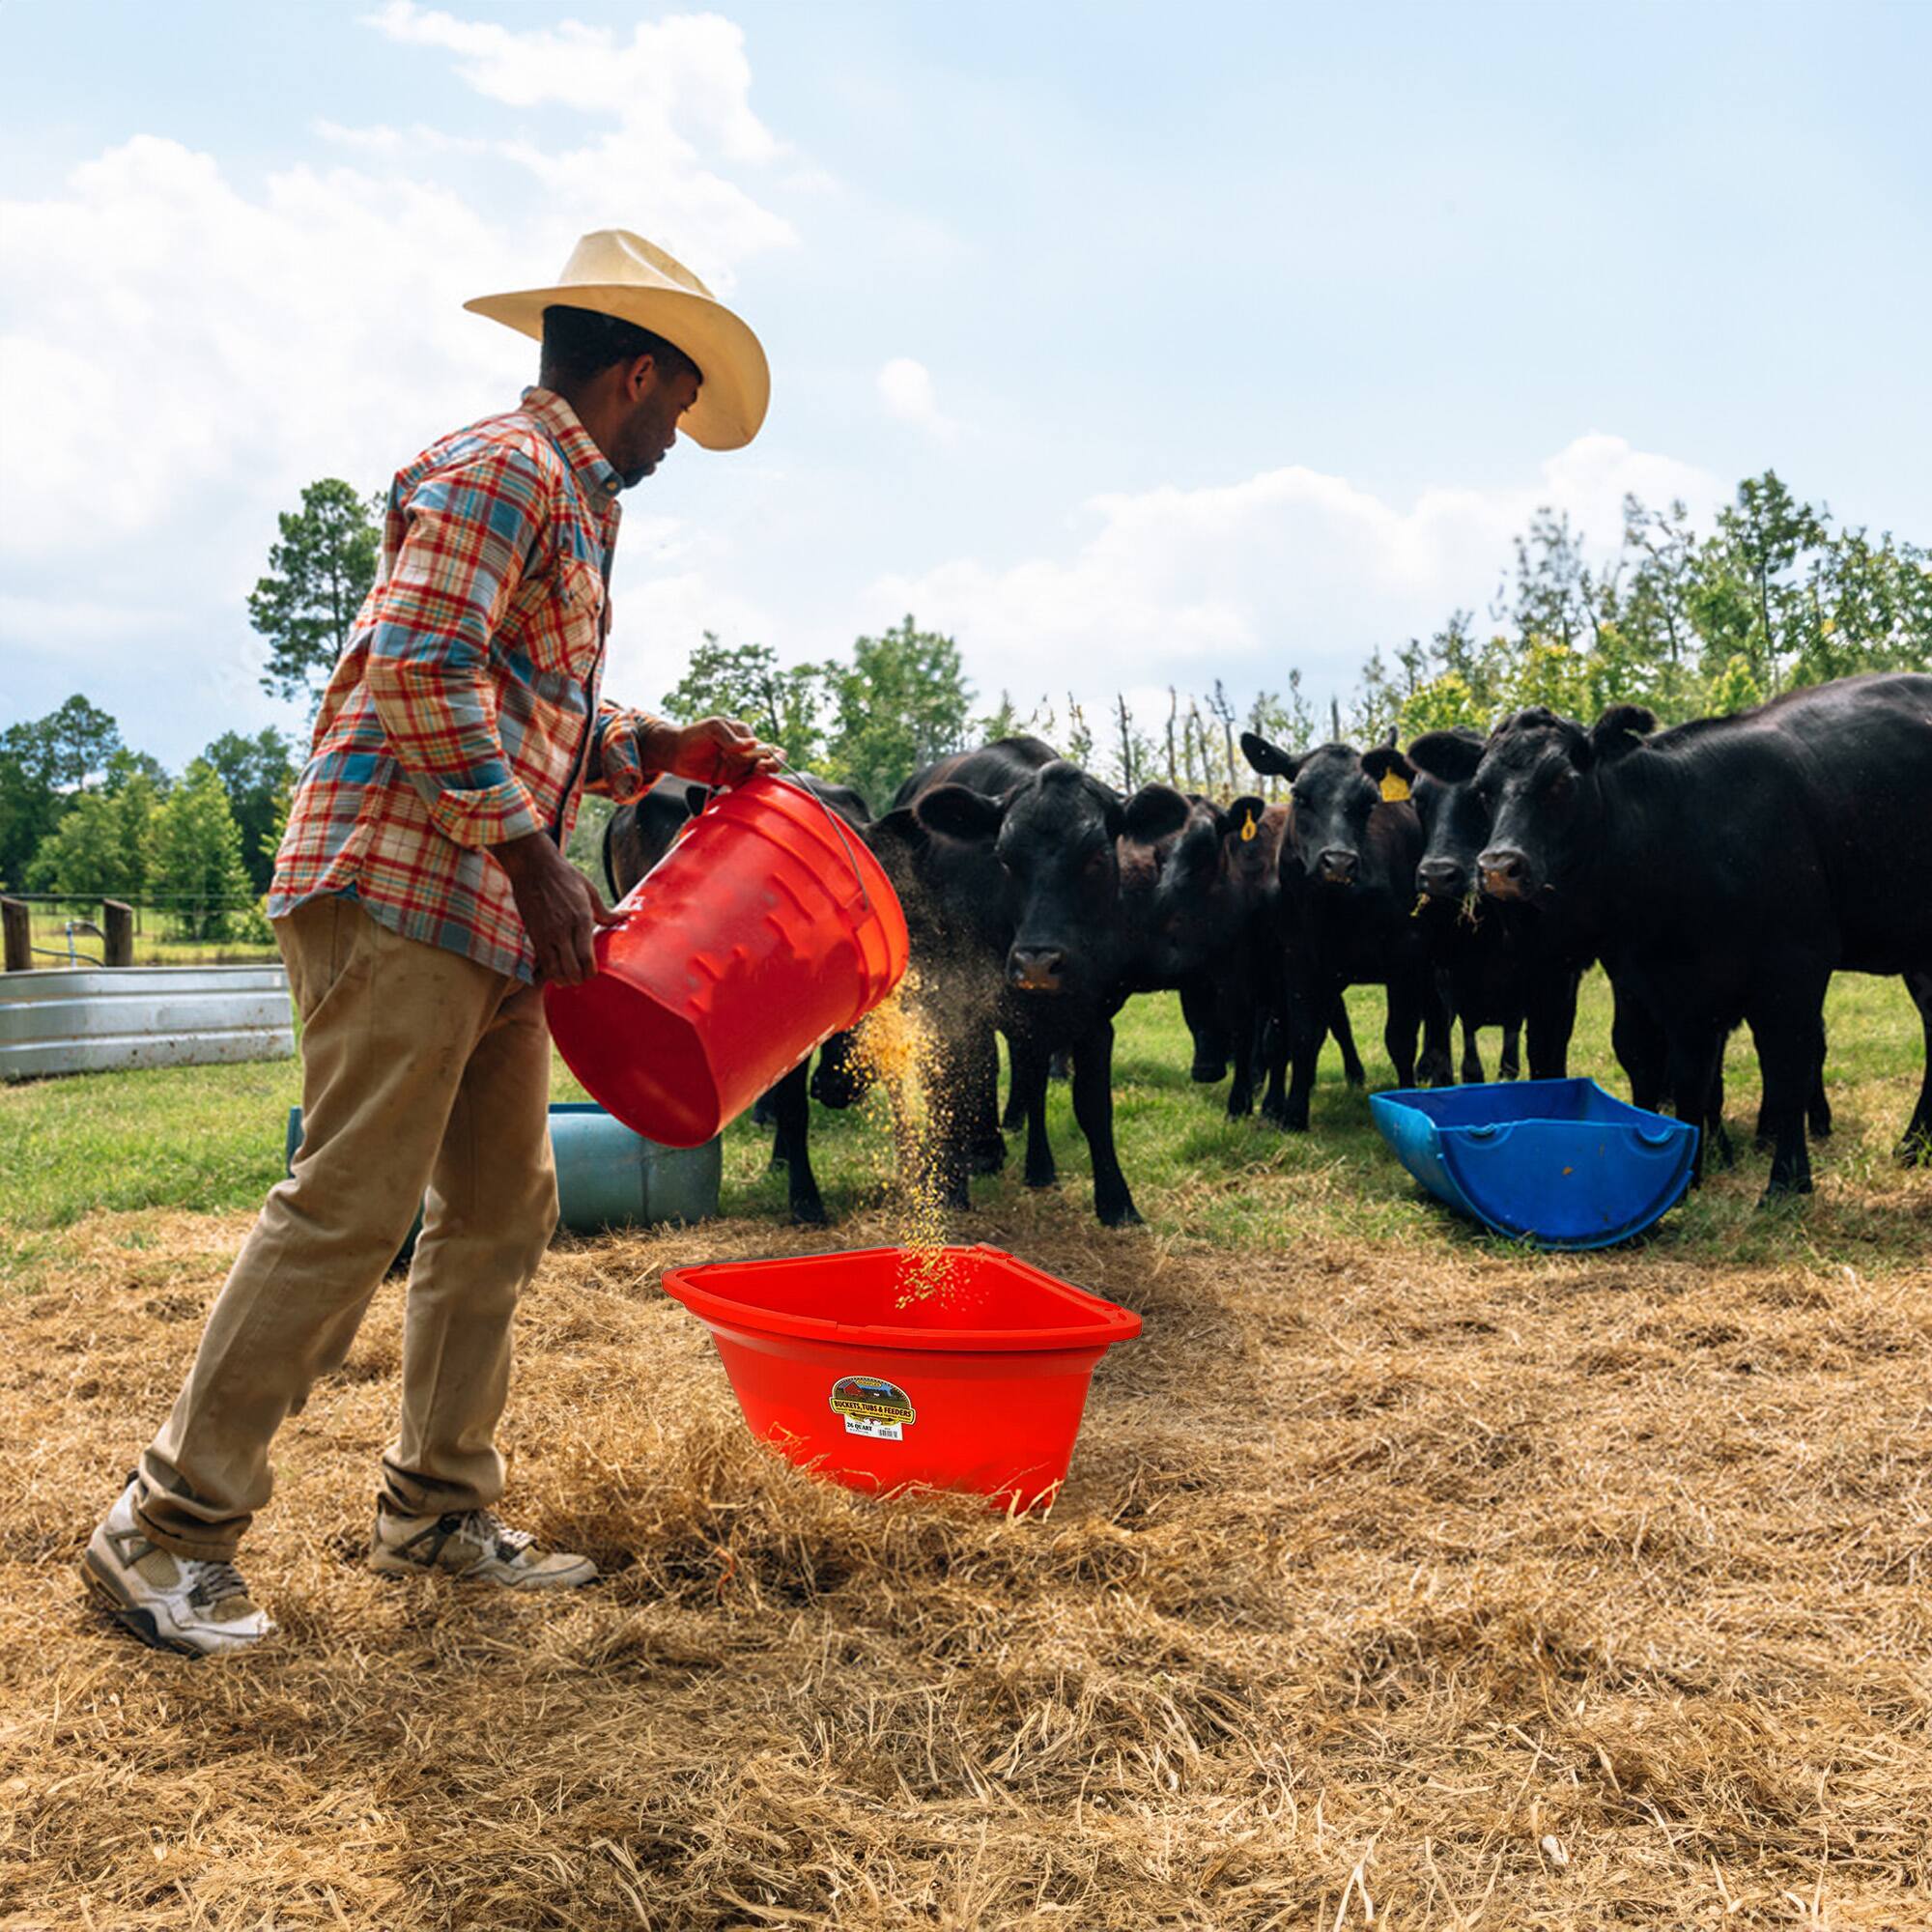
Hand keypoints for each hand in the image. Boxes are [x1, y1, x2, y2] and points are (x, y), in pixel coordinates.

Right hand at [492, 833, 624, 984]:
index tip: (593, 973)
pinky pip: (540, 961)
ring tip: (567, 979)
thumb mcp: (590, 891)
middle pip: (571, 969)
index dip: (590, 972)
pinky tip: (553, 971)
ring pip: (554, 970)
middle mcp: (563, 929)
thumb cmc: (564, 876)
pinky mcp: (532, 933)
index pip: (587, 958)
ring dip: (562, 979)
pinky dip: (547, 971)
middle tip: (581, 979)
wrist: (533, 865)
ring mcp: (546, 933)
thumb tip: (626, 916)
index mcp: (581, 919)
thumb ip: (606, 911)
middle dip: (578, 979)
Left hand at [643, 716, 783, 786]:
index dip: (769, 756)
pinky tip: (741, 793)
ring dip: (760, 781)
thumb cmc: (694, 735)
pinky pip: (745, 788)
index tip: (758, 762)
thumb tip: (754, 744)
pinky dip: (748, 792)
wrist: (675, 753)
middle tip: (757, 771)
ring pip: (760, 776)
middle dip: (771, 768)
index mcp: (745, 736)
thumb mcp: (713, 728)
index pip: (768, 746)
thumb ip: (732, 737)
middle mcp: (746, 752)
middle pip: (770, 762)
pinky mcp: (730, 780)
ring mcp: (739, 767)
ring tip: (747, 782)